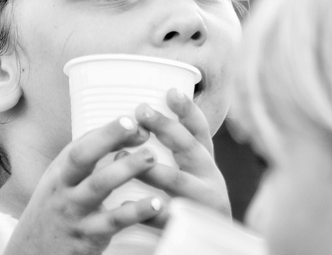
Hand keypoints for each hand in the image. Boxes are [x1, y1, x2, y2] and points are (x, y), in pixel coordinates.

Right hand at [3, 116, 161, 254]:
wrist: (32, 254)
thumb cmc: (57, 211)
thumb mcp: (64, 184)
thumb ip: (92, 162)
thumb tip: (130, 139)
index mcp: (60, 172)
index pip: (82, 144)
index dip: (106, 131)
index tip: (132, 120)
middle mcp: (63, 188)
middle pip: (82, 157)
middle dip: (108, 138)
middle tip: (138, 128)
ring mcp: (73, 212)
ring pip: (98, 186)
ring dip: (125, 169)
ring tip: (150, 157)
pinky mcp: (86, 237)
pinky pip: (113, 222)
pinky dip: (135, 211)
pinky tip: (155, 203)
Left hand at [134, 88, 230, 224]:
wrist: (209, 249)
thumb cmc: (193, 203)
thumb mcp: (194, 174)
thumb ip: (178, 151)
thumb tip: (146, 114)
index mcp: (206, 163)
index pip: (199, 131)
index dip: (188, 110)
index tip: (170, 91)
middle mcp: (209, 179)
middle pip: (188, 148)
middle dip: (166, 127)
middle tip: (141, 110)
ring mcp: (201, 203)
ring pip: (178, 182)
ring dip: (150, 167)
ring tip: (122, 156)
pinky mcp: (189, 228)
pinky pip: (166, 218)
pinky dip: (148, 211)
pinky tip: (125, 205)